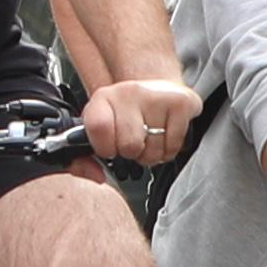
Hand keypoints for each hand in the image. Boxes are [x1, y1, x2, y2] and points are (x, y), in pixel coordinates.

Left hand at [84, 76, 200, 170]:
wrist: (157, 92)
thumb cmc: (126, 114)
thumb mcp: (101, 127)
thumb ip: (85, 156)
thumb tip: (95, 175)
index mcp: (104, 98)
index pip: (98, 127)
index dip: (104, 148)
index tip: (109, 148)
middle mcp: (129, 92)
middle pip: (129, 146)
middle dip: (131, 153)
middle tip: (133, 141)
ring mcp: (156, 96)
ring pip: (152, 152)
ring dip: (151, 154)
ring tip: (149, 137)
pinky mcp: (181, 103)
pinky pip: (172, 148)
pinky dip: (168, 151)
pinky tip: (164, 135)